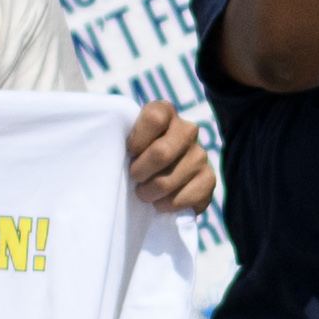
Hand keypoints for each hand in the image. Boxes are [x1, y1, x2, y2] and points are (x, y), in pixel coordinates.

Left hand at [121, 98, 216, 219]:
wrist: (156, 181)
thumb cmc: (133, 157)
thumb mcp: (125, 141)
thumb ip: (121, 137)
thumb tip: (109, 150)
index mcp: (165, 113)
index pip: (155, 117)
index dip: (137, 140)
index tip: (130, 152)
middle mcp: (188, 130)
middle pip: (162, 153)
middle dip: (140, 172)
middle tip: (135, 178)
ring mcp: (201, 155)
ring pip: (168, 181)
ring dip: (150, 193)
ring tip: (145, 192)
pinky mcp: (209, 180)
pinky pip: (184, 198)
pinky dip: (166, 205)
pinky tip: (162, 201)